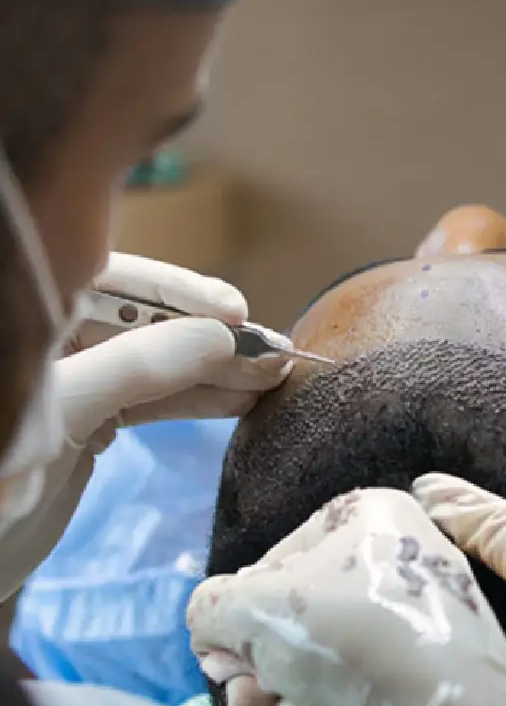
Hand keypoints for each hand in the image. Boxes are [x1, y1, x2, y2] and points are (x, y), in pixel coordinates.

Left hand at [0, 252, 291, 598]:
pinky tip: (241, 398)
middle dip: (209, 334)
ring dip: (216, 368)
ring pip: (157, 361)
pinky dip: (198, 398)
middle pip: (144, 322)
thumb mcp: (58, 414)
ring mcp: (75, 382)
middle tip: (274, 352)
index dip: (176, 291)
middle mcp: (55, 344)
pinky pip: (152, 398)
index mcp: (31, 322)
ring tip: (271, 376)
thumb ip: (132, 367)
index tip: (235, 312)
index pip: (112, 284)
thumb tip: (218, 336)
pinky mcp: (88, 421)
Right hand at [187, 487, 505, 705]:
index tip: (223, 653)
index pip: (281, 559)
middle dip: (261, 679)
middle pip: (299, 627)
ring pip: (325, 680)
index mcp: (373, 518)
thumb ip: (211, 606)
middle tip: (248, 705)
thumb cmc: (344, 635)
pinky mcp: (432, 698)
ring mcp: (423, 636)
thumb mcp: (250, 605)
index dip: (242, 610)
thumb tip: (211, 627)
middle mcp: (404, 568)